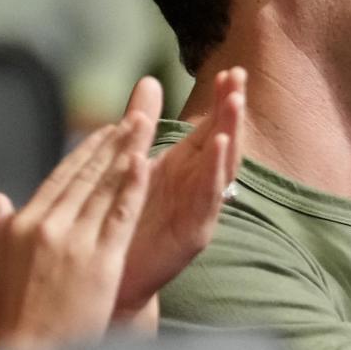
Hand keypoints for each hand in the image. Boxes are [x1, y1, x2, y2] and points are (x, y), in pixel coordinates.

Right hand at [0, 113, 153, 349]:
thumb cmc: (12, 317)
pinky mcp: (101, 259)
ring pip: (106, 186)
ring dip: (128, 151)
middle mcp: (49, 225)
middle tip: (135, 115)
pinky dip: (133, 186)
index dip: (86, 151)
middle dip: (113, 142)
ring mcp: (75, 240)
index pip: (62, 177)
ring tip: (145, 125)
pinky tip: (145, 162)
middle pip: (86, 174)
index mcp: (25, 224)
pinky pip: (121, 214)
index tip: (105, 130)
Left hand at [113, 68, 245, 315]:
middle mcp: (197, 185)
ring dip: (229, 133)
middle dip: (231, 109)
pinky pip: (209, 198)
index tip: (231, 70)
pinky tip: (218, 147)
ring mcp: (199, 208)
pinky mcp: (194, 232)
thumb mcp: (133, 163)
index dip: (221, 100)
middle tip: (239, 78)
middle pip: (222, 140)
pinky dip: (214, 171)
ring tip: (234, 103)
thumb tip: (149, 81)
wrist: (111, 279)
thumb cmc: (123, 223)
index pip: (209, 126)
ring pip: (222, 166)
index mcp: (184, 167)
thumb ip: (143, 123)